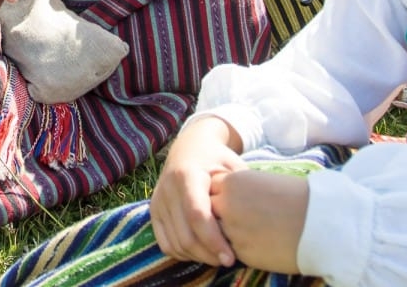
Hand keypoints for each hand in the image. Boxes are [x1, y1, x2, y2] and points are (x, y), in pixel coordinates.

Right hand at [149, 117, 245, 265]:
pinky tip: (200, 251)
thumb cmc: (217, 157)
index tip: (231, 258)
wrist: (191, 145)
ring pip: (175, 243)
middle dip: (208, 254)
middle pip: (185, 235)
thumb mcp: (232, 165)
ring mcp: (158, 200)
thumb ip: (239, 190)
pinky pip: (164, 243)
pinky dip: (182, 253)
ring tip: (217, 256)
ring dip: (197, 256)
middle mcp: (167, 188)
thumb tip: (252, 220)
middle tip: (228, 260)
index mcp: (187, 175)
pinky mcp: (154, 210)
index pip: (197, 215)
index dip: (214, 241)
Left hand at [210, 169, 307, 273]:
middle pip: (208, 210)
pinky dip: (237, 247)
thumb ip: (238, 190)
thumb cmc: (297, 198)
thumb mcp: (261, 182)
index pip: (210, 187)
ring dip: (224, 232)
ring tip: (248, 230)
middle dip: (217, 214)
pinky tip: (256, 242)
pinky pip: (229, 249)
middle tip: (235, 217)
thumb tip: (223, 199)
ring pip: (215, 232)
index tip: (232, 199)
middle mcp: (227, 205)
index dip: (220, 194)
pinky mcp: (240, 252)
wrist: (320, 223)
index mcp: (233, 182)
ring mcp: (232, 230)